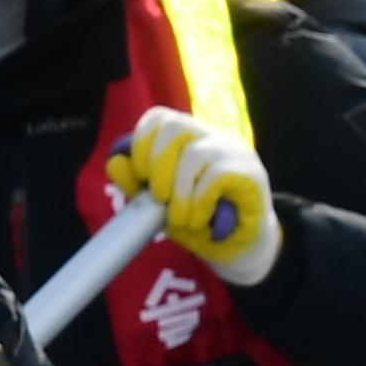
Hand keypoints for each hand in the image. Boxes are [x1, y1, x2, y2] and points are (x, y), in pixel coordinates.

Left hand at [110, 106, 280, 285]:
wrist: (243, 248)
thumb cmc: (201, 221)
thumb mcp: (161, 203)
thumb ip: (136, 184)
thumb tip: (115, 161)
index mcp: (190, 139)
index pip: (160, 118)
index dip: (142, 142)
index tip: (140, 176)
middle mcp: (213, 137)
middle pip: (175, 126)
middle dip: (156, 164)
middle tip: (159, 197)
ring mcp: (234, 152)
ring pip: (194, 153)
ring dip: (178, 191)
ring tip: (179, 218)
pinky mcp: (250, 173)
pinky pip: (215, 177)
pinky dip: (198, 202)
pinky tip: (198, 220)